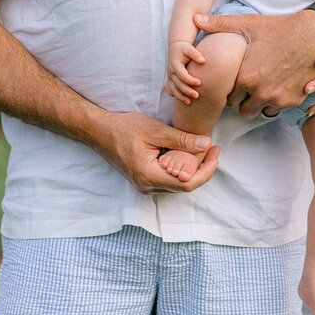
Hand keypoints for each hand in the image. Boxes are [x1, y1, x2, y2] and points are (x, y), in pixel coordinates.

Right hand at [95, 110, 219, 192]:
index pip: (187, 183)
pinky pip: (168, 179)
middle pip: (184, 185)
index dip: (206, 170)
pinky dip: (181, 168)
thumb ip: (181, 139)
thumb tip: (206, 144)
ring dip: (192, 169)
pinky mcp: (144, 179)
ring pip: (177, 184)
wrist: (98, 131)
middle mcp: (147, 186)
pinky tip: (186, 153)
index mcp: (149, 176)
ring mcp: (144, 185)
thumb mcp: (155, 130)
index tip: (215, 151)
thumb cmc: (123, 128)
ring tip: (203, 149)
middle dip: (203, 168)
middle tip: (213, 148)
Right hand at [166, 39, 205, 104]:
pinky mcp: (169, 79)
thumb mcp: (189, 48)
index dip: (190, 80)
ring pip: (173, 89)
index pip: (182, 75)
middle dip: (187, 91)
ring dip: (180, 96)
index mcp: (175, 64)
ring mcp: (169, 76)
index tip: (199, 83)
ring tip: (189, 102)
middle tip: (197, 95)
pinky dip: (174, 95)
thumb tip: (203, 61)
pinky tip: (182, 100)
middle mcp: (170, 72)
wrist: (175, 48)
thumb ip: (195, 54)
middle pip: (178, 84)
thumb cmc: (184, 49)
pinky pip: (169, 89)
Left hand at [195, 9, 314, 116]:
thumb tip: (195, 19)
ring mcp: (279, 99)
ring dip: (260, 103)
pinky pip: (279, 109)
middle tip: (250, 87)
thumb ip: (219, 25)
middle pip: (243, 111)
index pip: (229, 98)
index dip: (232, 91)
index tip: (237, 82)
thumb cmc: (280, 28)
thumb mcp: (248, 24)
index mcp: (245, 77)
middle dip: (244, 100)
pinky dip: (277, 101)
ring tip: (264, 86)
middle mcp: (261, 93)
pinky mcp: (294, 101)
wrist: (314, 34)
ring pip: (261, 112)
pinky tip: (279, 85)